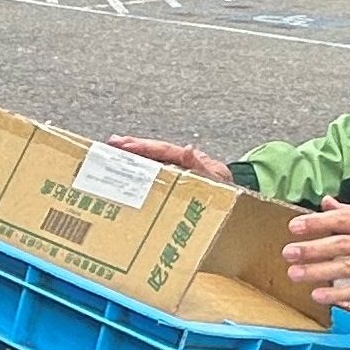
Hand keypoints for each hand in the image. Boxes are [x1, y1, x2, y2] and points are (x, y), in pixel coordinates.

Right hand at [108, 136, 232, 181]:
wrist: (238, 206)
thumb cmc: (230, 192)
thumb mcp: (219, 180)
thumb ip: (203, 167)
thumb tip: (189, 149)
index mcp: (191, 159)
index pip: (165, 150)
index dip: (145, 148)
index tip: (126, 145)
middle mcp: (182, 162)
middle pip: (155, 151)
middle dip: (133, 146)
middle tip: (112, 142)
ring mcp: (178, 171)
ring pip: (153, 161)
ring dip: (133, 157)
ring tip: (113, 151)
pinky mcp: (175, 183)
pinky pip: (155, 175)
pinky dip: (140, 171)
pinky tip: (127, 170)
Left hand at [281, 199, 349, 306]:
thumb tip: (327, 202)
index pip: (344, 219)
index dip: (318, 223)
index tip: (295, 226)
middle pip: (341, 244)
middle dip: (312, 248)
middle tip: (289, 252)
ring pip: (346, 268)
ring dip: (318, 272)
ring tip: (295, 273)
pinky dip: (338, 294)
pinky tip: (319, 295)